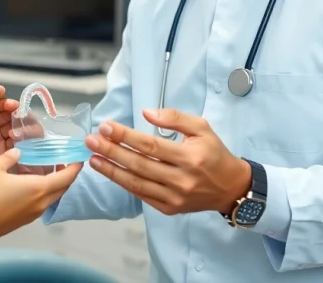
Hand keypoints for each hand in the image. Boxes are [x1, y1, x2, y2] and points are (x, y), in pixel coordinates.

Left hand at [0, 85, 16, 215]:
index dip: (1, 100)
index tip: (4, 96)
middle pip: (8, 116)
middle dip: (14, 110)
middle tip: (15, 109)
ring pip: (15, 129)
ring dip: (19, 124)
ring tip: (15, 124)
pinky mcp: (2, 158)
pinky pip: (17, 146)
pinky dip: (21, 139)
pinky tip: (17, 136)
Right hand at [0, 149, 82, 246]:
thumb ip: (9, 157)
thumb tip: (19, 152)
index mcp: (39, 188)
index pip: (67, 177)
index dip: (76, 166)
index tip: (79, 155)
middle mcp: (41, 202)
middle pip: (63, 187)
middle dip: (67, 173)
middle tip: (63, 158)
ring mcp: (34, 213)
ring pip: (53, 196)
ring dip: (56, 183)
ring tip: (48, 167)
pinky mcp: (25, 219)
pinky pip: (43, 202)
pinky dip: (45, 190)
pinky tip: (33, 181)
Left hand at [84, 109, 251, 215]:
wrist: (230, 188)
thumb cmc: (215, 154)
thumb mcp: (201, 128)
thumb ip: (175, 118)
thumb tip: (146, 113)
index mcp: (190, 157)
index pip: (150, 145)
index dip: (125, 136)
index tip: (106, 127)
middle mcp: (181, 179)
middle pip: (139, 165)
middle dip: (111, 152)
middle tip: (91, 141)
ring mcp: (174, 197)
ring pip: (136, 184)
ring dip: (111, 171)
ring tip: (93, 158)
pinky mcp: (169, 209)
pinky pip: (142, 196)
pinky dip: (124, 184)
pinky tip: (110, 173)